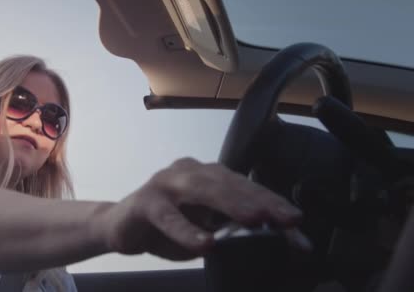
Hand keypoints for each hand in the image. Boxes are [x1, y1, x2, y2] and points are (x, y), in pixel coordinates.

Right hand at [95, 158, 303, 259]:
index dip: (272, 203)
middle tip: (287, 218)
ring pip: (201, 190)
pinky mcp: (145, 203)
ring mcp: (166, 183)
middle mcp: (189, 172)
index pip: (245, 187)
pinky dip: (188, 230)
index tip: (297, 223)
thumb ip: (232, 231)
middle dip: (260, 200)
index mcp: (207, 175)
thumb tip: (274, 241)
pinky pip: (168, 217)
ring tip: (255, 220)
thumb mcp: (205, 231)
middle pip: (228, 182)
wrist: (118, 226)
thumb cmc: (166, 228)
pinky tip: (205, 244)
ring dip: (230, 204)